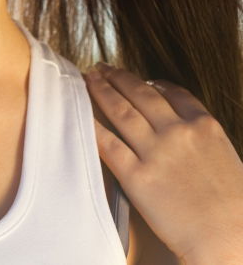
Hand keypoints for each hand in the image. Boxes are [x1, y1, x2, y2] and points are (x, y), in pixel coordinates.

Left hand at [83, 62, 242, 263]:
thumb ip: (201, 138)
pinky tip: (81, 113)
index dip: (151, 82)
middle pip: (141, 94)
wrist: (228, 240)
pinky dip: (91, 125)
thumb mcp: (225, 158)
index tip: (139, 78)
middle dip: (117, 77)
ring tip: (87, 78)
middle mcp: (178, 132)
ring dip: (100, 90)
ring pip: (121, 110)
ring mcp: (156, 152)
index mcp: (205, 126)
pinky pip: (107, 143)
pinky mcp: (136, 176)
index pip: (173, 92)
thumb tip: (180, 127)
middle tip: (100, 67)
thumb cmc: (233, 208)